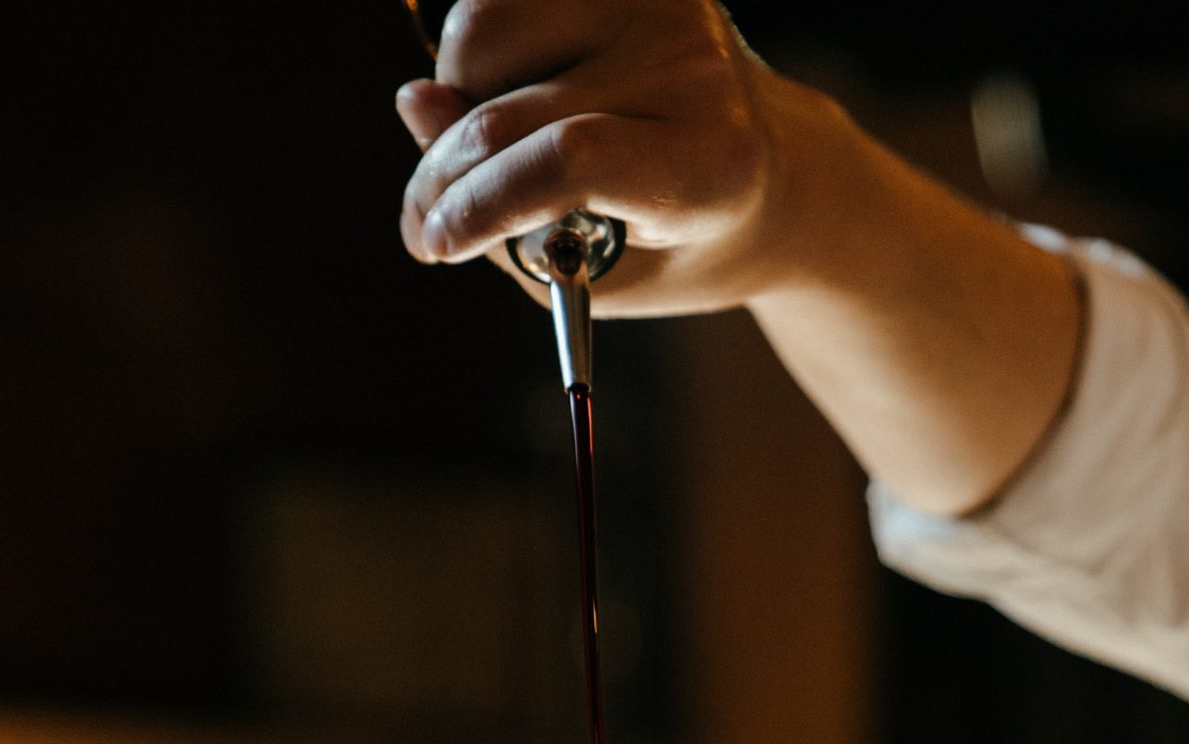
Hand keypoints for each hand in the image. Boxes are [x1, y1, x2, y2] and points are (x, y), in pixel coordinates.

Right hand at [395, 0, 861, 314]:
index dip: (482, 202)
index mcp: (710, 165)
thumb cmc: (682, 238)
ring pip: (482, 37)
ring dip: (461, 100)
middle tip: (429, 225)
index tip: (434, 243)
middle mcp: (694, 70)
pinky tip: (525, 92)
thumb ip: (508, 216)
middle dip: (444, 178)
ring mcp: (659, 5)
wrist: (772, 168)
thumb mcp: (609, 272)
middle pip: (510, 115)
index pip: (571, 161)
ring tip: (507, 146)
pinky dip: (479, 54)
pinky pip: (495, 3)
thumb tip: (416, 102)